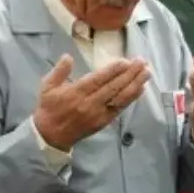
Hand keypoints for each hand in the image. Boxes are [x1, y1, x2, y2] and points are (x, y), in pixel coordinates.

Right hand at [32, 55, 150, 150]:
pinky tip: (140, 88)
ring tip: (146, 72)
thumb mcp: (47, 86)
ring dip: (135, 84)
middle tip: (142, 62)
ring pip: (120, 98)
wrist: (51, 135)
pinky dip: (131, 98)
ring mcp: (98, 114)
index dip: (113, 71)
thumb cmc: (49, 107)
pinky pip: (120, 108)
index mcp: (75, 93)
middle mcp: (89, 103)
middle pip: (113, 88)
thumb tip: (68, 57)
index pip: (98, 80)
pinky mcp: (104, 121)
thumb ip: (59, 71)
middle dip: (130, 74)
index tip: (126, 61)